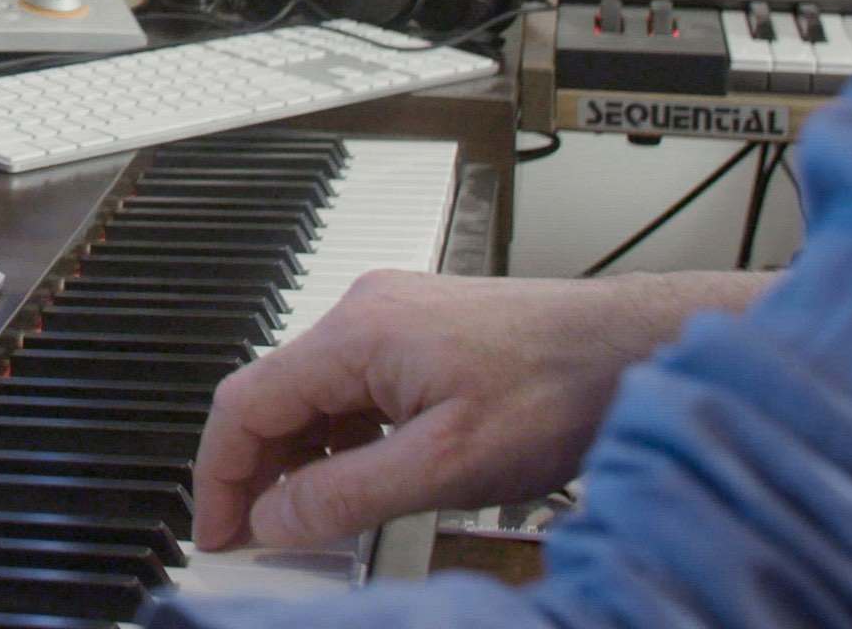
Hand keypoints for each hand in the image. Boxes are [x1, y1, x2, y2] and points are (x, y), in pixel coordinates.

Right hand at [190, 269, 768, 551]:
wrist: (634, 348)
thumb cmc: (560, 389)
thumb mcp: (445, 465)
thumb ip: (347, 494)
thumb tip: (275, 519)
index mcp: (356, 335)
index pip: (244, 404)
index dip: (218, 476)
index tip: (217, 532)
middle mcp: (364, 313)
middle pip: (273, 397)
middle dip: (255, 473)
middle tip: (257, 538)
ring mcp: (392, 317)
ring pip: (313, 395)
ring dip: (301, 459)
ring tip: (309, 522)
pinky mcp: (420, 332)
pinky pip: (353, 388)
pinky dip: (341, 439)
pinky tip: (359, 480)